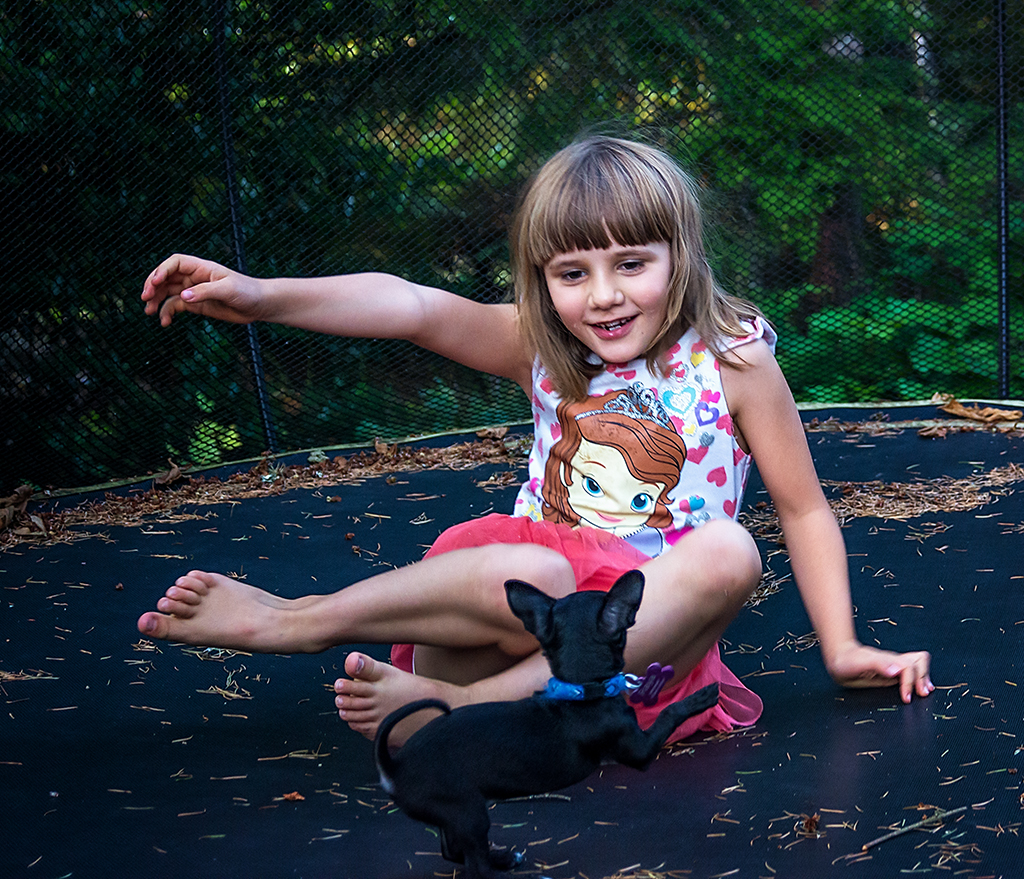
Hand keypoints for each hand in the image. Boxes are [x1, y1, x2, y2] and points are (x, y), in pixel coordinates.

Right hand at [142, 254, 264, 326]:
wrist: (259, 305)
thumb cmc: (247, 292)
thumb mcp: (227, 290)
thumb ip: (205, 292)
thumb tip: (183, 296)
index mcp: (201, 268)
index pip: (175, 263)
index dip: (162, 270)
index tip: (155, 283)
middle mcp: (195, 277)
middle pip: (166, 277)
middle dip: (153, 286)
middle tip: (145, 298)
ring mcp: (194, 291)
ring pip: (168, 292)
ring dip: (156, 300)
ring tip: (149, 311)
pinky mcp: (197, 305)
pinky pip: (176, 306)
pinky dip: (167, 313)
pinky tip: (164, 322)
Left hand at [826, 641, 933, 703]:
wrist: (840, 659)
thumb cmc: (847, 661)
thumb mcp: (860, 663)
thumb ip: (878, 665)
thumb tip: (896, 671)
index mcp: (888, 660)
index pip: (909, 667)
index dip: (910, 682)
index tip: (906, 697)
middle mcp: (894, 662)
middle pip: (919, 663)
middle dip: (922, 678)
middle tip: (921, 694)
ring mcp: (894, 667)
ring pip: (918, 666)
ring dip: (924, 677)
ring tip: (925, 691)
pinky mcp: (892, 673)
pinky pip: (911, 673)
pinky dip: (919, 679)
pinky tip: (919, 688)